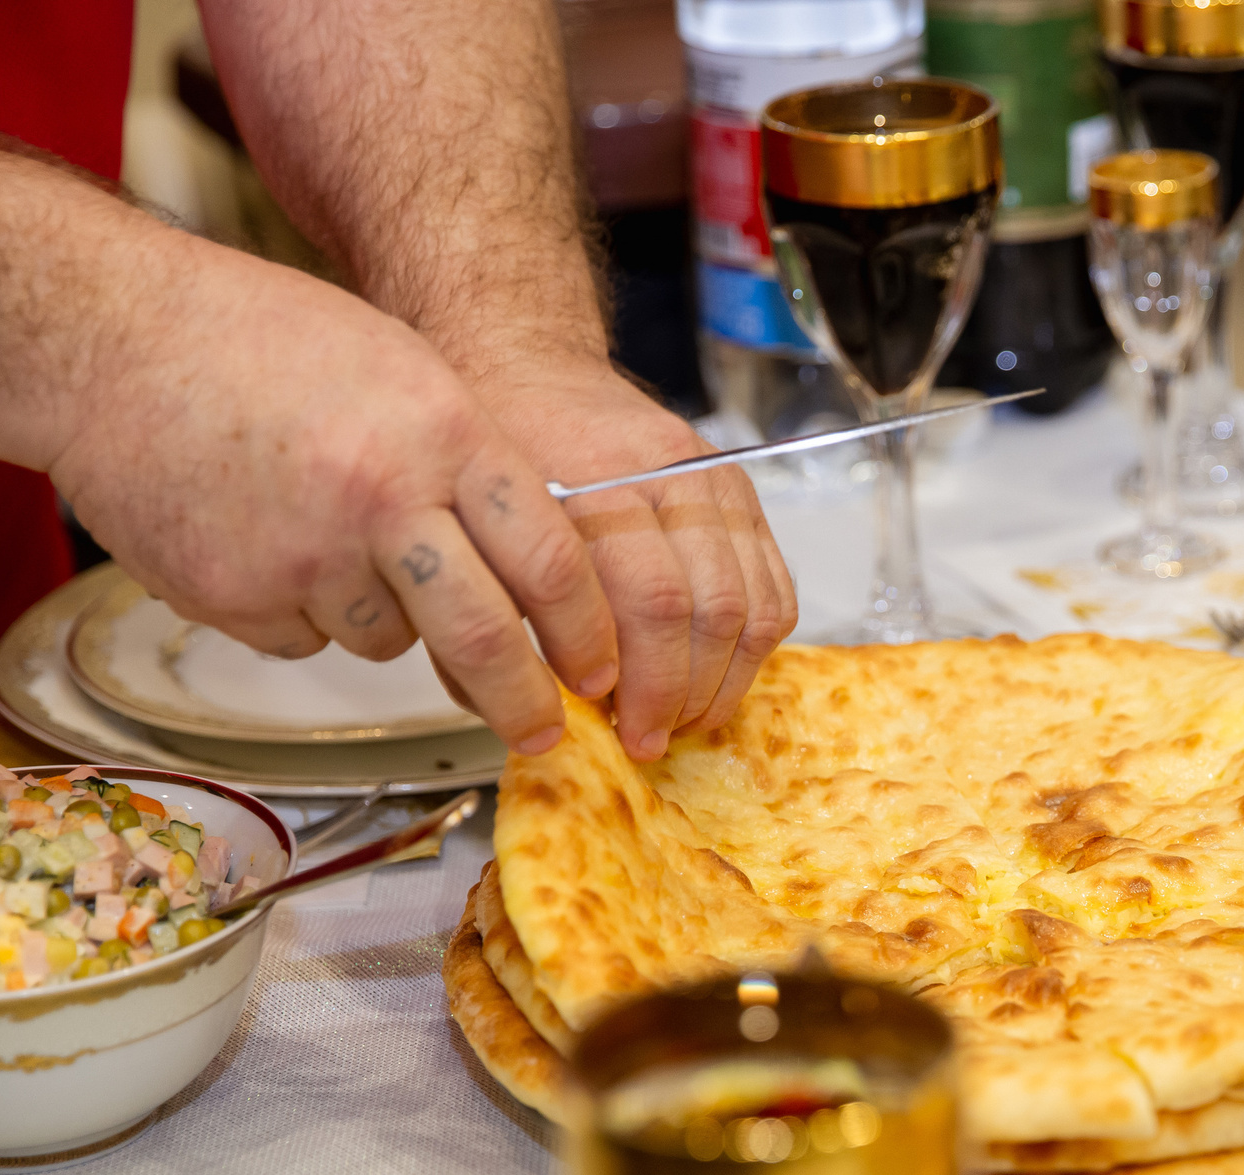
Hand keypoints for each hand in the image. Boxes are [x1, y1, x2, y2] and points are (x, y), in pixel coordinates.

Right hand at [47, 243, 619, 755]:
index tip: (600, 671)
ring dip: (382, 614)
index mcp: (443, 433)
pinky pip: (303, 635)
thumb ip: (471, 462)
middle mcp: (382, 500)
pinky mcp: (236, 599)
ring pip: (388, 639)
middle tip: (541, 732)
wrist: (106, 342)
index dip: (585, 632)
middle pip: (482, 637)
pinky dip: (300, 608)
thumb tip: (539, 563)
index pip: (550, 561)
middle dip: (522, 701)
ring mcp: (304, 557)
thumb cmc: (264, 342)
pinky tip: (266, 540)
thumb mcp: (404, 371)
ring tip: (329, 535)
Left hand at [468, 361, 798, 758]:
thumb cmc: (495, 452)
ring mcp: (709, 481)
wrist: (530, 368)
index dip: (644, 685)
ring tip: (688, 717)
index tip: (619, 729)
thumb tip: (524, 710)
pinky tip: (717, 675)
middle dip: (683, 695)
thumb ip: (490, 618)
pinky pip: (775, 588)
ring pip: (750, 607)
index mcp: (590, 482)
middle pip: (706, 612)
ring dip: (723, 681)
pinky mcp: (739, 492)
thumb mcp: (468, 528)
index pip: (648, 603)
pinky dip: (754, 647)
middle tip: (652, 737)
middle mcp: (659, 476)